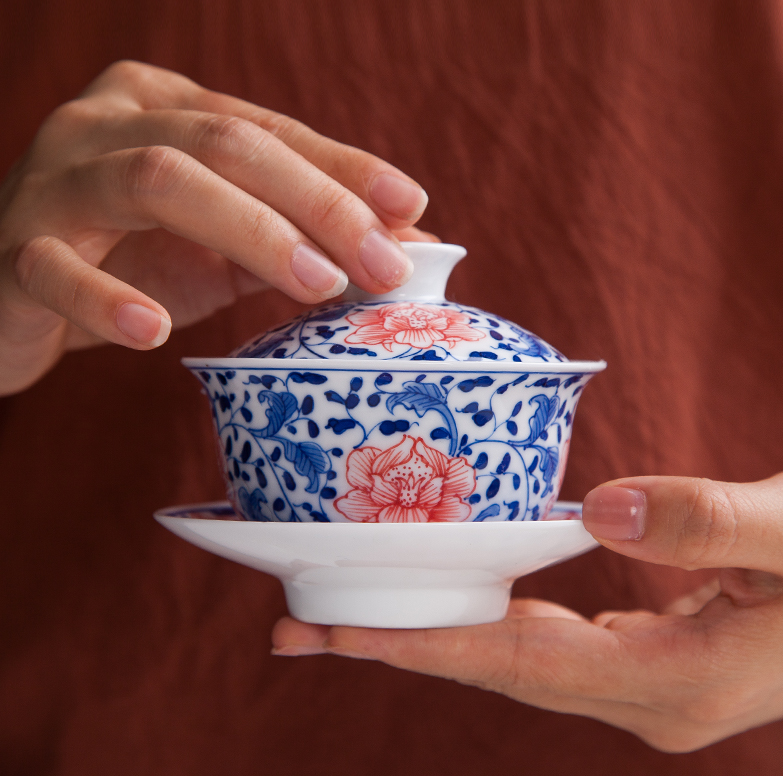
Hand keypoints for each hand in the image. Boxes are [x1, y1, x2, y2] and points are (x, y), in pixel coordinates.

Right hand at [0, 60, 430, 395]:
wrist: (15, 295)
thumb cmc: (133, 260)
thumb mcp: (226, 246)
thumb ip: (303, 239)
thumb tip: (412, 247)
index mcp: (164, 109)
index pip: (268, 128)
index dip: (343, 167)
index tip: (411, 207)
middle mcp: (107, 123)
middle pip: (225, 143)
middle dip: (316, 204)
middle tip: (381, 265)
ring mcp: (53, 180)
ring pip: (154, 181)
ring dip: (248, 233)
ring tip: (316, 285)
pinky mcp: (12, 249)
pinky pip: (56, 268)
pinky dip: (108, 298)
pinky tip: (154, 329)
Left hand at [272, 470, 782, 751]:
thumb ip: (710, 520)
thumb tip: (601, 511)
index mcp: (674, 680)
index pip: (516, 664)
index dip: (420, 648)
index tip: (330, 635)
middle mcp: (646, 698)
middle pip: (497, 670)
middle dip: (399, 647)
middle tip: (298, 628)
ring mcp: (646, 683)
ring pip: (516, 658)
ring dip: (436, 633)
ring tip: (350, 612)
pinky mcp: (649, 657)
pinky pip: (546, 640)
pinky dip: (491, 618)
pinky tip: (455, 594)